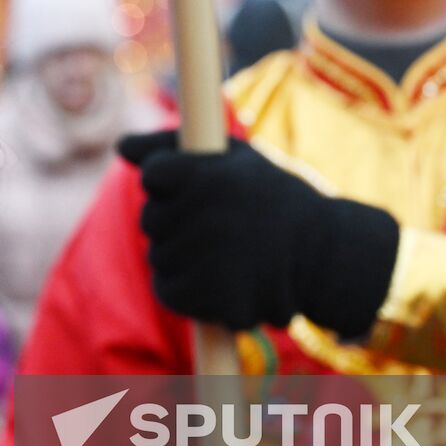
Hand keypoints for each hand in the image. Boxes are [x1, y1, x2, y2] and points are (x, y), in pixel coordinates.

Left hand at [117, 130, 398, 337]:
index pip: (153, 174)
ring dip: (181, 255)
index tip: (201, 187)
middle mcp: (204, 215)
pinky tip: (217, 278)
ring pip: (158, 254)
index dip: (171, 181)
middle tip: (222, 223)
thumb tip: (120, 146)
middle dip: (175, 219)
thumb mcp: (233, 158)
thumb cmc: (274, 199)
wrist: (325, 257)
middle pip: (150, 217)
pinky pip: (167, 289)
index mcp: (208, 175)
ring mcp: (204, 259)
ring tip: (226, 251)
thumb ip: (170, 147)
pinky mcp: (205, 298)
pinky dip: (183, 289)